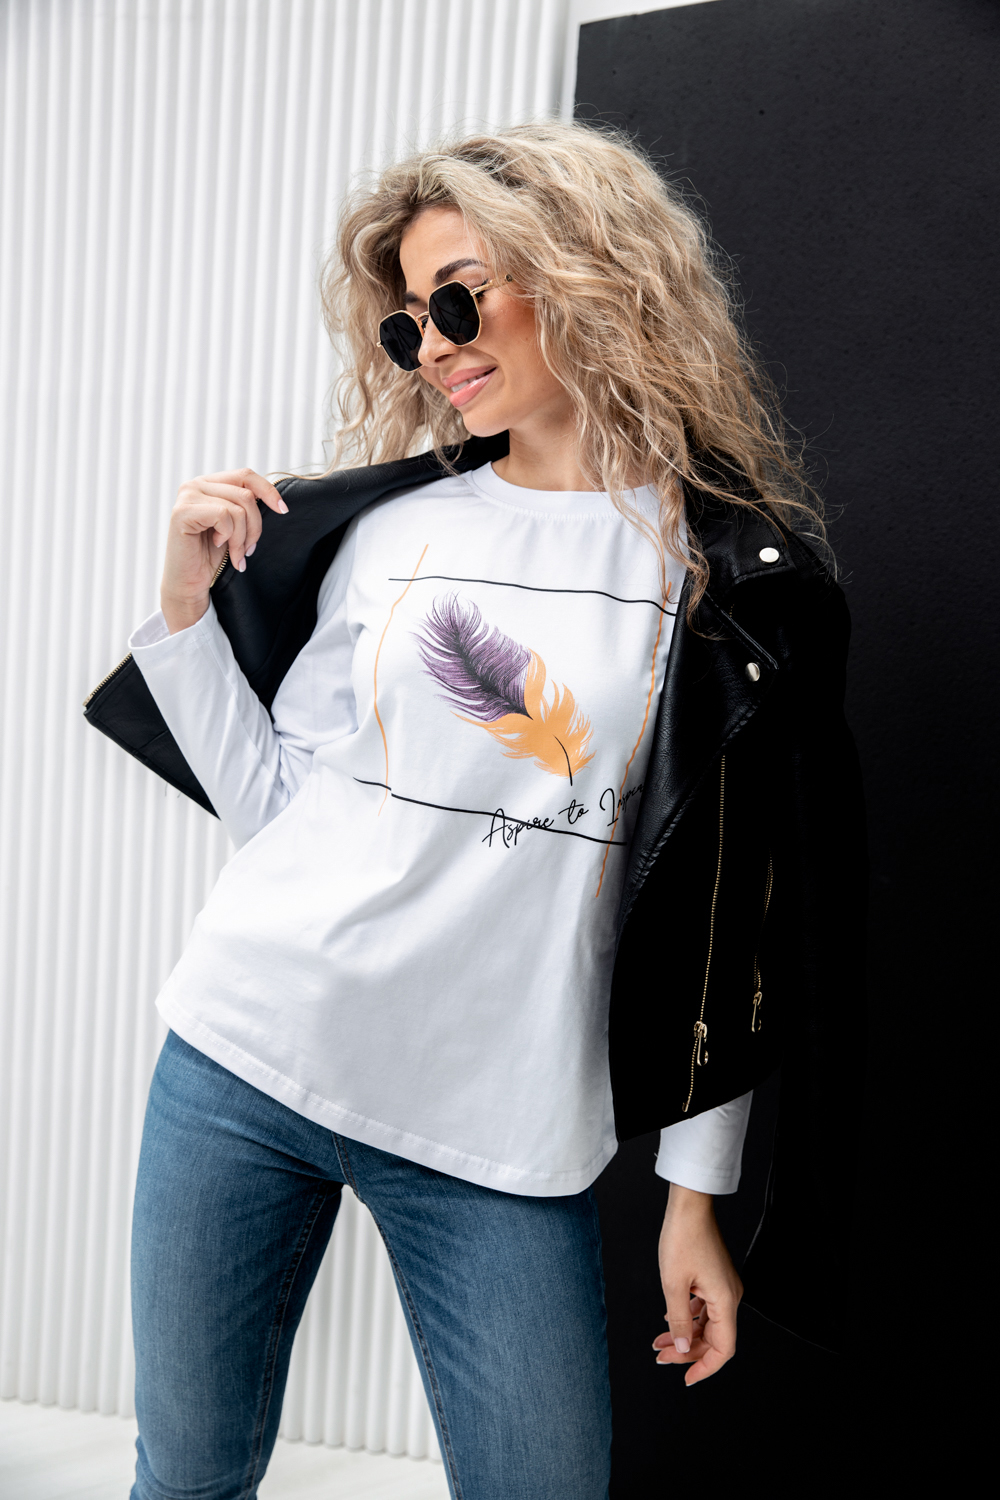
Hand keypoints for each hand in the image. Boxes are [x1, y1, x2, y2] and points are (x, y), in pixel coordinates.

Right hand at [160, 467, 287, 633]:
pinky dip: (227, 536)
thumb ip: (245, 507)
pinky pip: (223, 516)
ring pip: (237, 508)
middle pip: (246, 495)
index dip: (268, 491)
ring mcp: (187, 496)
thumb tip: (275, 499)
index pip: (245, 475)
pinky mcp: (182, 512)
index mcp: (209, 484)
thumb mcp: (234, 526)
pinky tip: (218, 545)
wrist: (189, 582)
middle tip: (248, 550)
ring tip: (235, 554)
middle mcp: (195, 484)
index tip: (283, 510)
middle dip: (254, 527)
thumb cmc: (211, 556)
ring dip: (242, 538)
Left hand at [652, 1183, 741, 1386]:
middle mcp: (730, 1296)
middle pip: (714, 1339)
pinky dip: (688, 1319)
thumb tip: (683, 1349)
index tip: (686, 1379)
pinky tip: (668, 1322)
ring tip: (658, 1343)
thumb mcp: (673, 1284)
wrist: (688, 1205)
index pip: (724, 1349)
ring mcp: (723, 1287)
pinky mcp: (715, 1279)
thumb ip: (679, 1321)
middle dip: (687, 1351)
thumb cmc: (682, 1237)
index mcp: (725, 1301)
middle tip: (660, 1356)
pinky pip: (705, 1309)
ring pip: (707, 1324)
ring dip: (684, 1335)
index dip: (706, 1368)